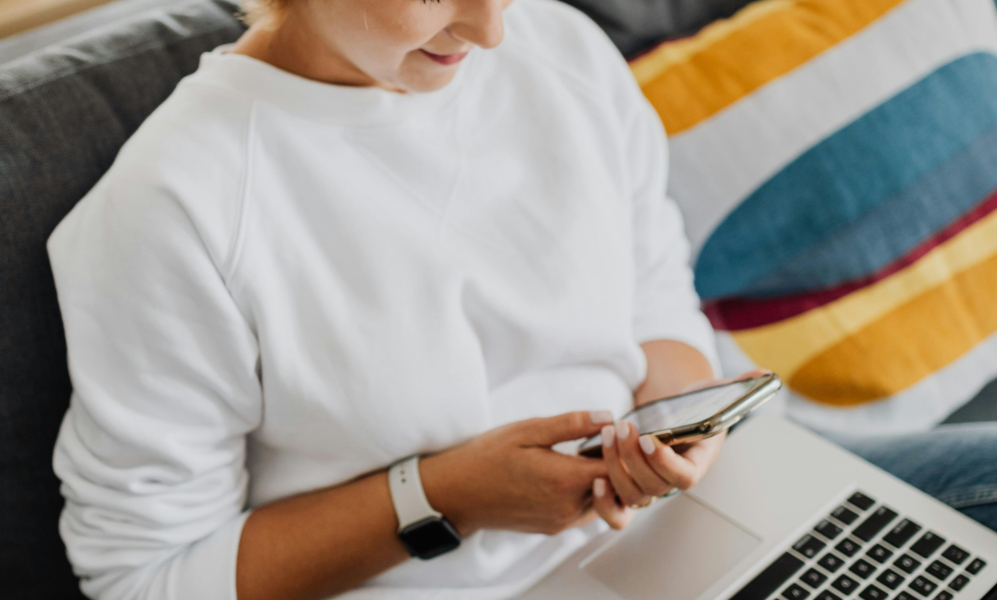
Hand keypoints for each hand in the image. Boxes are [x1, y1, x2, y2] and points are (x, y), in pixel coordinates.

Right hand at [419, 411, 614, 536]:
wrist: (457, 493)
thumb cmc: (488, 457)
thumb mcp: (528, 430)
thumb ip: (571, 424)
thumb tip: (608, 416)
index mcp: (565, 480)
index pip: (618, 469)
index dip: (624, 449)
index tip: (619, 430)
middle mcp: (568, 507)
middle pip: (617, 489)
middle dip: (621, 465)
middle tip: (614, 441)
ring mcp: (561, 521)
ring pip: (604, 503)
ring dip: (606, 480)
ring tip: (594, 454)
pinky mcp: (553, 527)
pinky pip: (585, 512)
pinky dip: (590, 492)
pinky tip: (575, 471)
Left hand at [592, 370, 768, 529]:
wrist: (675, 416)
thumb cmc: (695, 407)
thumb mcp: (716, 393)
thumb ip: (738, 386)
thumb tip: (763, 375)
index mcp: (697, 462)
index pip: (684, 477)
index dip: (665, 463)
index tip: (649, 438)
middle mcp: (672, 480)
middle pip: (653, 486)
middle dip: (632, 458)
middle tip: (622, 428)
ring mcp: (650, 485)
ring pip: (632, 494)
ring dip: (615, 466)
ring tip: (608, 434)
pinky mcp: (630, 485)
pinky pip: (618, 509)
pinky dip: (605, 501)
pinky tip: (595, 476)